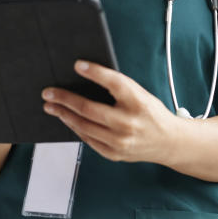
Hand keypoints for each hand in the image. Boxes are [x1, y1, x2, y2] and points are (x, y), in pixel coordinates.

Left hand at [41, 60, 179, 163]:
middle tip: (48, 92)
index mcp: (138, 101)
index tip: (77, 65)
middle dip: (64, 99)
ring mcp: (120, 141)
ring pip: (84, 126)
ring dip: (64, 114)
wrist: (169, 142)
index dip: (94, 72)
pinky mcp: (114, 153)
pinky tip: (67, 119)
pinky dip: (75, 128)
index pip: (113, 82)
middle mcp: (128, 122)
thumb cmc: (150, 112)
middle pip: (88, 108)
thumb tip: (85, 76)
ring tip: (51, 106)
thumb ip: (118, 86)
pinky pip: (88, 139)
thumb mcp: (140, 93)